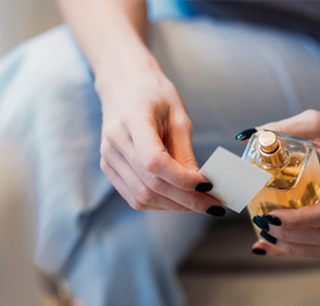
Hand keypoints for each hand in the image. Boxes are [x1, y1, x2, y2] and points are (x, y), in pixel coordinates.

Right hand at [96, 67, 222, 214]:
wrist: (123, 84)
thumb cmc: (153, 94)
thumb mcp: (178, 116)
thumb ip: (186, 152)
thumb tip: (201, 186)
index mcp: (133, 120)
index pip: (155, 162)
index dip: (183, 180)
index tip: (208, 185)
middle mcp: (115, 142)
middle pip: (150, 185)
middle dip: (185, 200)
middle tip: (212, 204)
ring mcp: (108, 158)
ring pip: (142, 197)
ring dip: (174, 206)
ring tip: (198, 204)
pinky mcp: (109, 168)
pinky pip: (134, 197)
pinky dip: (159, 203)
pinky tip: (178, 200)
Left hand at [249, 106, 319, 258]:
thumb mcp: (315, 121)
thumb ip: (283, 127)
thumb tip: (247, 135)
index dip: (298, 220)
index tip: (272, 216)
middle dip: (291, 236)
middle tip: (263, 224)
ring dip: (295, 247)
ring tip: (267, 235)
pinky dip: (299, 249)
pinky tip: (274, 246)